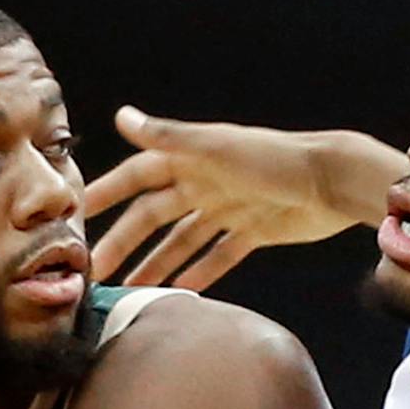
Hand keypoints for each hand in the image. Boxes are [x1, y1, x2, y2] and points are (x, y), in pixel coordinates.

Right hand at [86, 106, 359, 288]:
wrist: (332, 180)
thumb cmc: (274, 159)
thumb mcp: (216, 148)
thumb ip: (169, 137)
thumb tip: (122, 116)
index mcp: (192, 158)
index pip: (138, 176)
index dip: (108, 192)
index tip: (77, 213)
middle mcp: (205, 181)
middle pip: (154, 215)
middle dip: (125, 241)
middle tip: (97, 270)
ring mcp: (228, 207)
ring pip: (181, 240)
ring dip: (155, 263)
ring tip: (129, 290)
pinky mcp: (253, 230)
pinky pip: (218, 255)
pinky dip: (200, 272)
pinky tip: (179, 292)